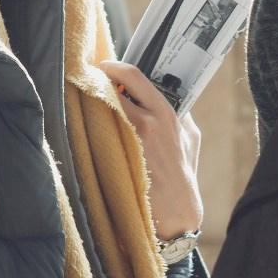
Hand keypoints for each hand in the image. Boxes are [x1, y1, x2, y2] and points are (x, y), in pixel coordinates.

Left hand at [100, 60, 202, 241]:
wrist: (176, 211)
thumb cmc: (183, 174)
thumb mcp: (191, 139)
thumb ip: (180, 115)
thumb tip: (165, 95)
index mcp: (165, 112)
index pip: (135, 76)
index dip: (115, 67)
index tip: (105, 66)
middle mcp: (147, 121)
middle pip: (113, 87)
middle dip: (99, 80)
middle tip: (89, 79)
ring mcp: (131, 138)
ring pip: (101, 108)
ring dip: (93, 101)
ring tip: (86, 102)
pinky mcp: (118, 156)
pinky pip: (98, 131)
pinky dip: (92, 124)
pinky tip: (86, 125)